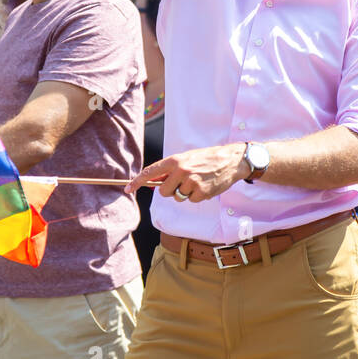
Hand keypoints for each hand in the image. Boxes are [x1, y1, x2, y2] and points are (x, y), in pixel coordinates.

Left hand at [126, 142, 247, 201]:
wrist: (230, 160)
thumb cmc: (206, 158)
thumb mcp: (186, 158)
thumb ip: (170, 169)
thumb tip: (152, 181)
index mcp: (175, 160)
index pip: (150, 172)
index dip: (137, 182)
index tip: (128, 189)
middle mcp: (181, 171)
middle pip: (164, 192)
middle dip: (170, 190)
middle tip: (182, 182)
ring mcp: (191, 183)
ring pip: (178, 197)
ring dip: (185, 193)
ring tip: (197, 181)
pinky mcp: (201, 193)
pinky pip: (191, 200)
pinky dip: (197, 196)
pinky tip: (205, 186)